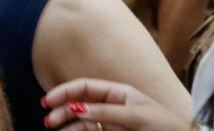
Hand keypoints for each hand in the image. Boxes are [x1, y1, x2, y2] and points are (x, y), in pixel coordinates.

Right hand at [42, 78, 193, 130]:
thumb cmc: (165, 126)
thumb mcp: (136, 116)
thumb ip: (106, 112)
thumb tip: (77, 108)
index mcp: (117, 92)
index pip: (84, 87)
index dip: (64, 91)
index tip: (48, 101)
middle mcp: (110, 104)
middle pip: (79, 102)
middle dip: (62, 109)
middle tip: (48, 121)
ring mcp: (110, 121)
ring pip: (81, 119)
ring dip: (66, 123)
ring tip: (53, 128)